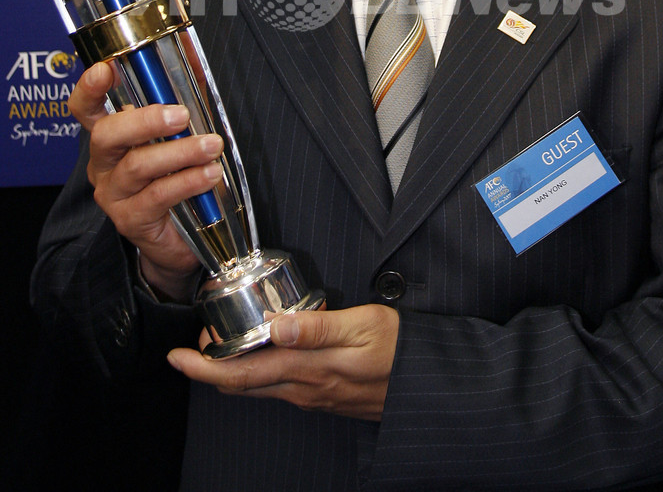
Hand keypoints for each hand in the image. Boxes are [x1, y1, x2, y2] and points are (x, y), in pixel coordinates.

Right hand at [69, 61, 223, 298]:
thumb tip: (190, 46)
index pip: (86, 109)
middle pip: (107, 135)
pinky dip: (187, 181)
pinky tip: (209, 175)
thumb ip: (183, 91)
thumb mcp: (178, 132)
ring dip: (180, 152)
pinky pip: (158, 195)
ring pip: (138, 165)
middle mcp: (104, 163)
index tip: (105, 69)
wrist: (178, 237)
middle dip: (144, 121)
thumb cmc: (176, 175)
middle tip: (181, 115)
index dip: (89, 88)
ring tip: (211, 147)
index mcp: (111, 136)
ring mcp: (114, 192)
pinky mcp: (130, 219)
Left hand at [167, 304, 399, 421]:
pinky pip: (276, 388)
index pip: (240, 374)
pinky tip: (262, 349)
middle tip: (195, 341)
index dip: (203, 368)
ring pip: (256, 387)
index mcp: (305, 369)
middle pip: (240, 385)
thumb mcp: (362, 326)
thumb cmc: (397, 349)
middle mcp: (301, 389)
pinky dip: (256, 371)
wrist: (424, 385)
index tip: (177, 357)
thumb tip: (275, 326)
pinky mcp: (319, 396)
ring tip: (222, 340)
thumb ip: (318, 327)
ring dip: (231, 369)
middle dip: (210, 367)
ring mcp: (309, 396)